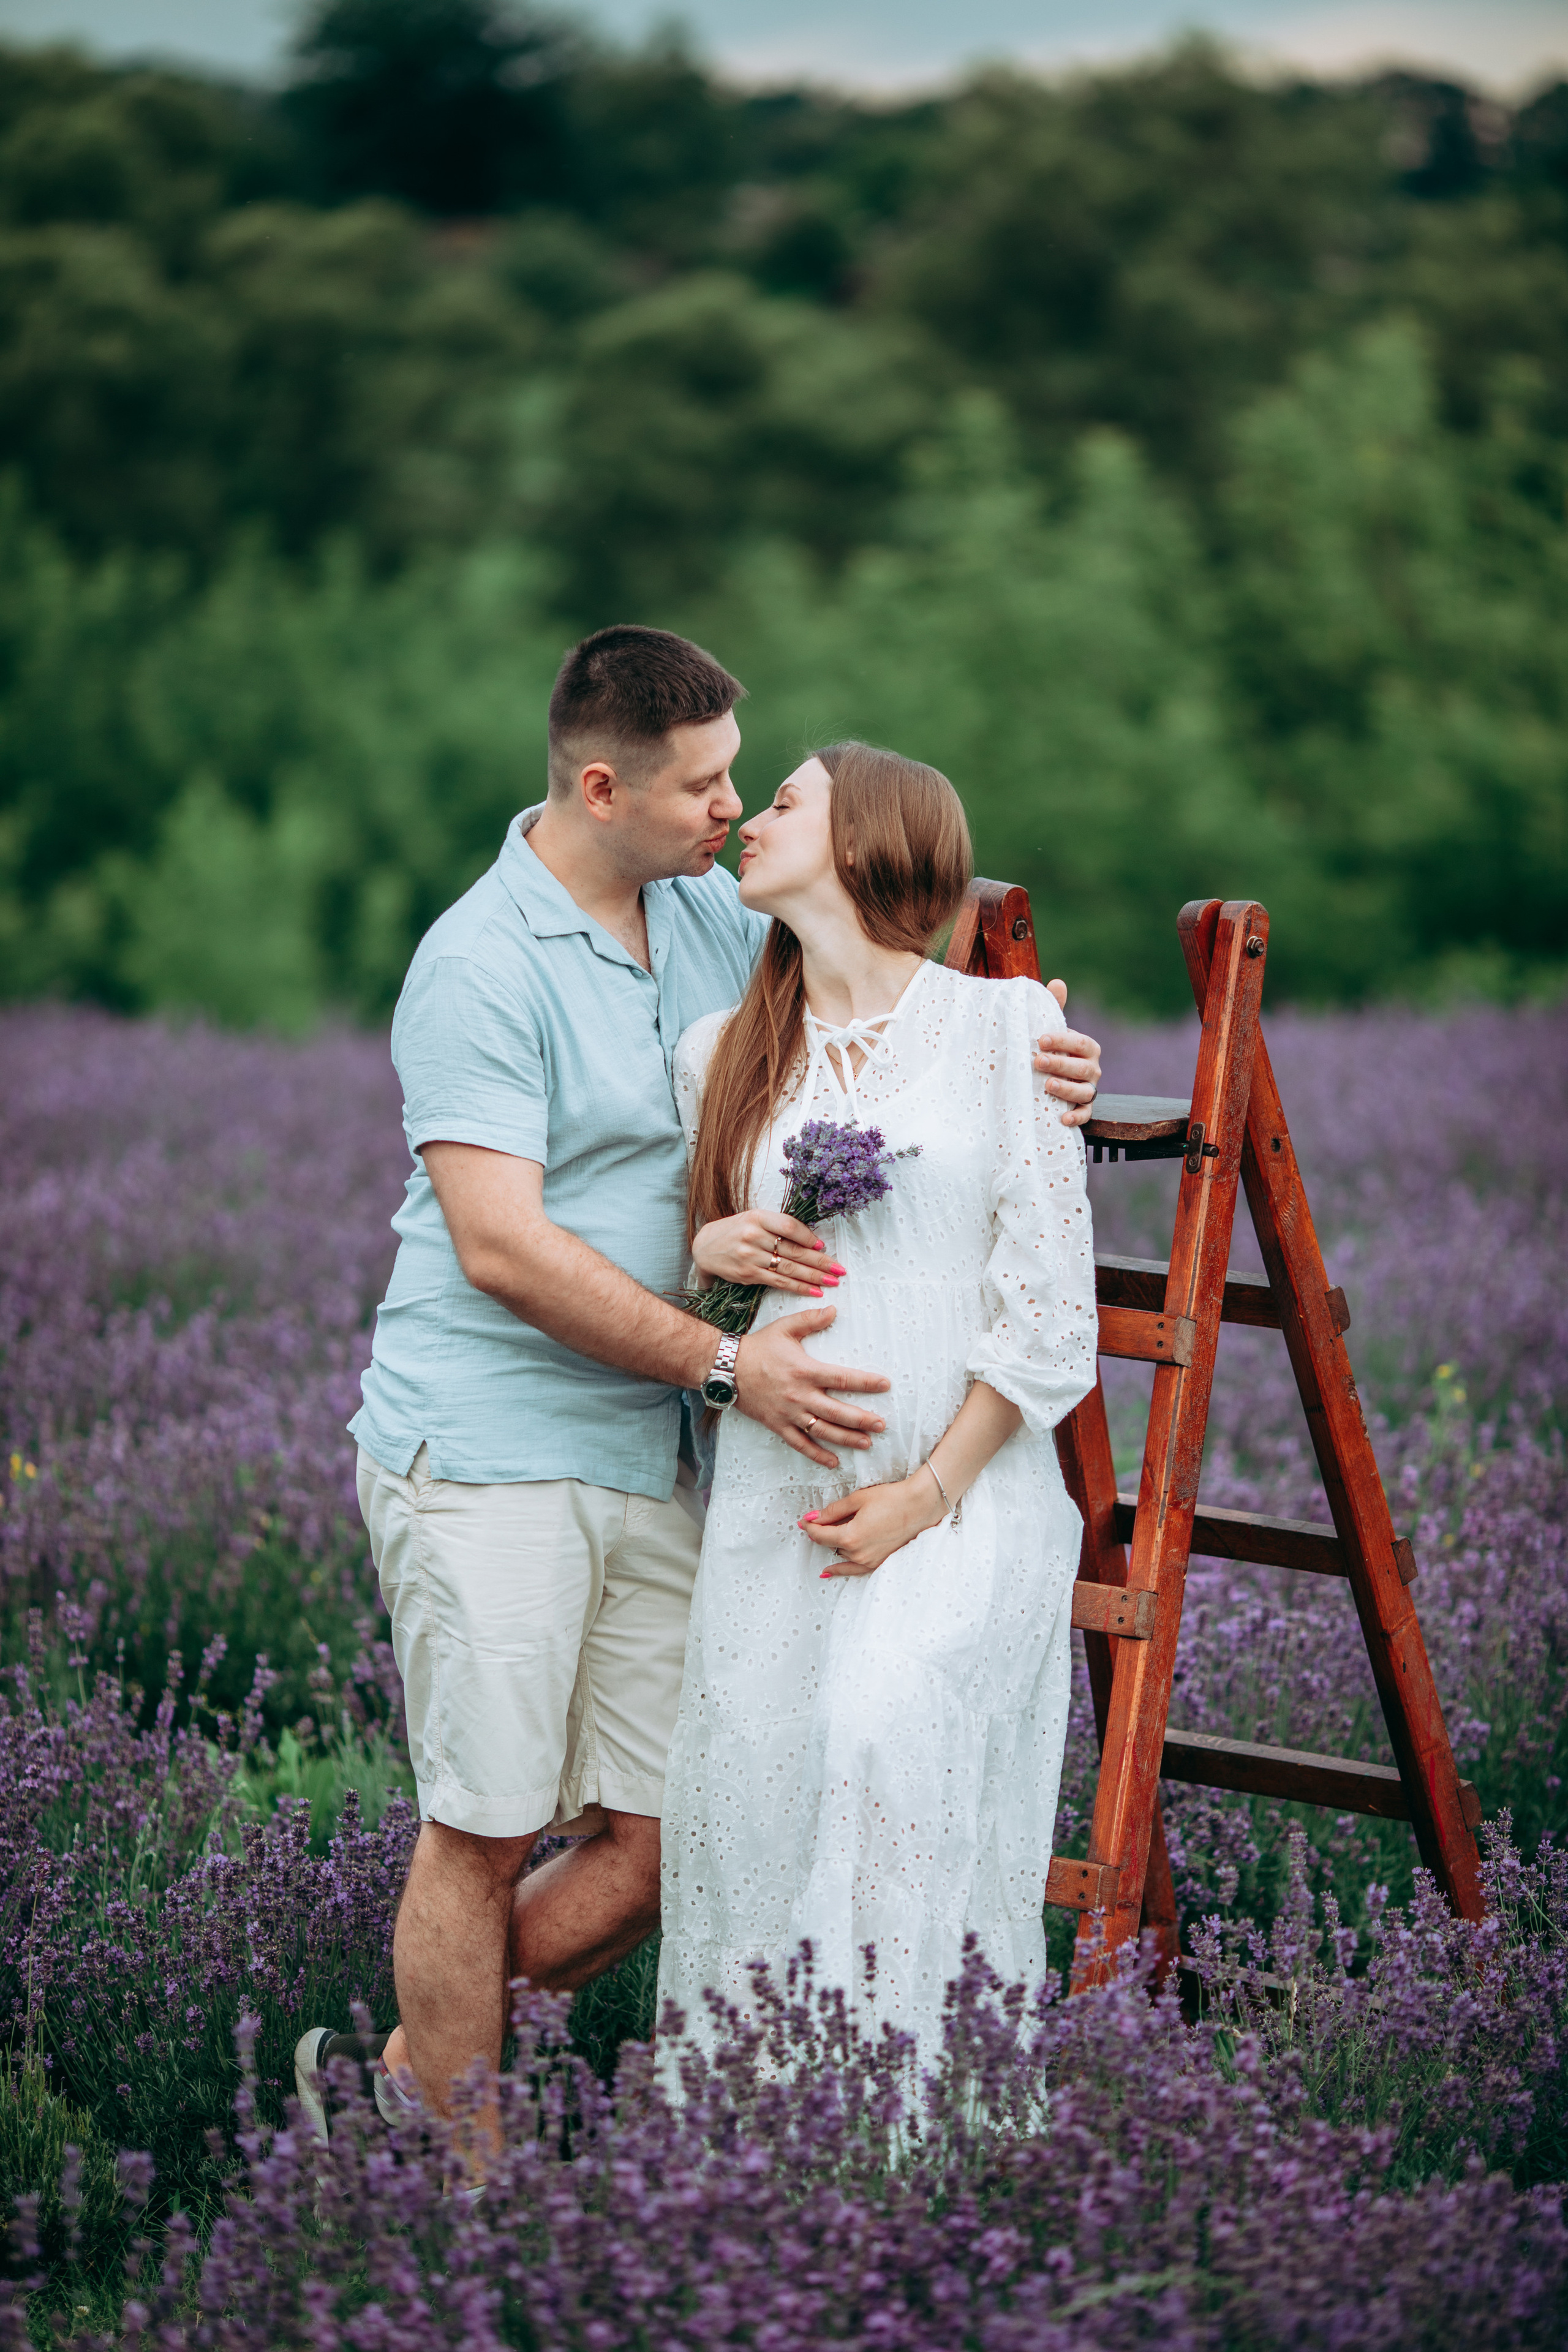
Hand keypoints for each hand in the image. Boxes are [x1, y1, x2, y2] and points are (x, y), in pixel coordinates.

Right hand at [692, 1210, 840, 1299]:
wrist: (705, 1247)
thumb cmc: (735, 1231)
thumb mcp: (754, 1219)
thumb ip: (778, 1226)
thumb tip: (812, 1241)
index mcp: (758, 1217)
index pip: (789, 1226)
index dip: (809, 1238)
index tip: (823, 1247)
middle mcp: (753, 1236)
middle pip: (793, 1250)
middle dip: (819, 1262)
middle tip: (839, 1269)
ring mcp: (750, 1256)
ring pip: (788, 1269)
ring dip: (813, 1277)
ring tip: (832, 1281)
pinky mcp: (748, 1274)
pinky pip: (779, 1282)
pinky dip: (798, 1287)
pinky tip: (813, 1290)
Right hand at [733, 1306, 888, 1467]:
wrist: (726, 1368)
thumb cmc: (759, 1347)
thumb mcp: (785, 1328)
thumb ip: (810, 1321)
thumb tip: (834, 1309)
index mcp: (805, 1371)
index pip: (843, 1378)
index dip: (866, 1383)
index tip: (885, 1385)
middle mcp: (800, 1395)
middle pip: (838, 1412)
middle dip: (862, 1419)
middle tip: (882, 1424)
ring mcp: (789, 1414)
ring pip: (823, 1431)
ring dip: (847, 1439)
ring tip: (867, 1443)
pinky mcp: (778, 1425)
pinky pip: (800, 1444)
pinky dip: (817, 1454)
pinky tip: (834, 1462)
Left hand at [799, 1473, 945, 1575]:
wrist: (920, 1506)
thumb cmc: (892, 1499)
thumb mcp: (858, 1499)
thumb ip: (833, 1511)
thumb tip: (813, 1518)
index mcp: (850, 1537)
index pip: (821, 1535)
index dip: (810, 1526)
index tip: (804, 1520)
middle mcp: (858, 1553)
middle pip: (830, 1545)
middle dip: (823, 1533)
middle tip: (818, 1522)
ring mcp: (870, 1561)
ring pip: (842, 1555)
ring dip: (834, 1546)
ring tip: (831, 1535)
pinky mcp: (880, 1562)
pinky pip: (855, 1570)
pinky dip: (841, 1570)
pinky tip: (828, 1572)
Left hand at [1034, 978, 1100, 1128]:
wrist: (1050, 1080)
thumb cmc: (1052, 1050)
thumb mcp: (1052, 1030)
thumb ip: (1054, 1009)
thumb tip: (1057, 982)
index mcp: (1087, 1048)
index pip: (1080, 1042)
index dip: (1063, 1041)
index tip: (1040, 1039)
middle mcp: (1092, 1069)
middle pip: (1082, 1068)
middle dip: (1061, 1064)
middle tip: (1038, 1061)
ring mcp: (1089, 1090)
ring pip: (1085, 1092)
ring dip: (1067, 1089)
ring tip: (1047, 1086)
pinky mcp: (1083, 1110)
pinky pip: (1085, 1115)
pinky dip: (1076, 1117)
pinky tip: (1062, 1118)